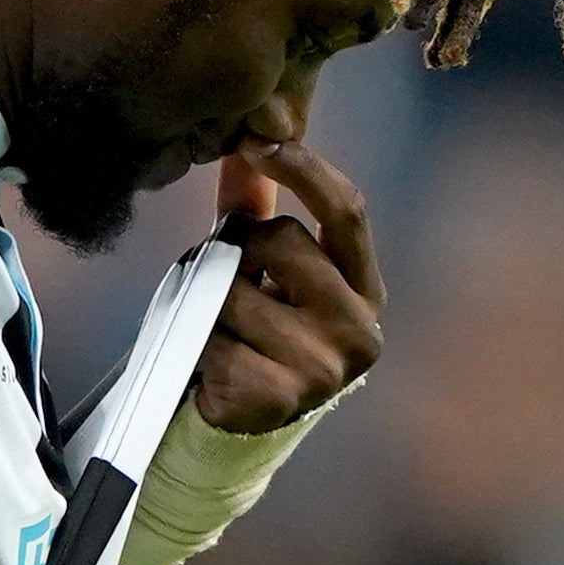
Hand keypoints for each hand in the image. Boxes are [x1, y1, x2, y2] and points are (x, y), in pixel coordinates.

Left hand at [197, 138, 381, 433]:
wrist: (240, 424)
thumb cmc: (257, 333)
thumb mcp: (265, 269)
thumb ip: (259, 208)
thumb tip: (244, 141)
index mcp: (366, 291)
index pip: (348, 213)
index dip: (306, 169)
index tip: (258, 140)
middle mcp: (359, 330)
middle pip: (283, 240)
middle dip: (240, 247)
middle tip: (225, 275)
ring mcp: (322, 370)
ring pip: (236, 292)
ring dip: (209, 301)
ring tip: (218, 326)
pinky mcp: (278, 400)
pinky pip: (213, 340)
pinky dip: (197, 345)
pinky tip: (210, 364)